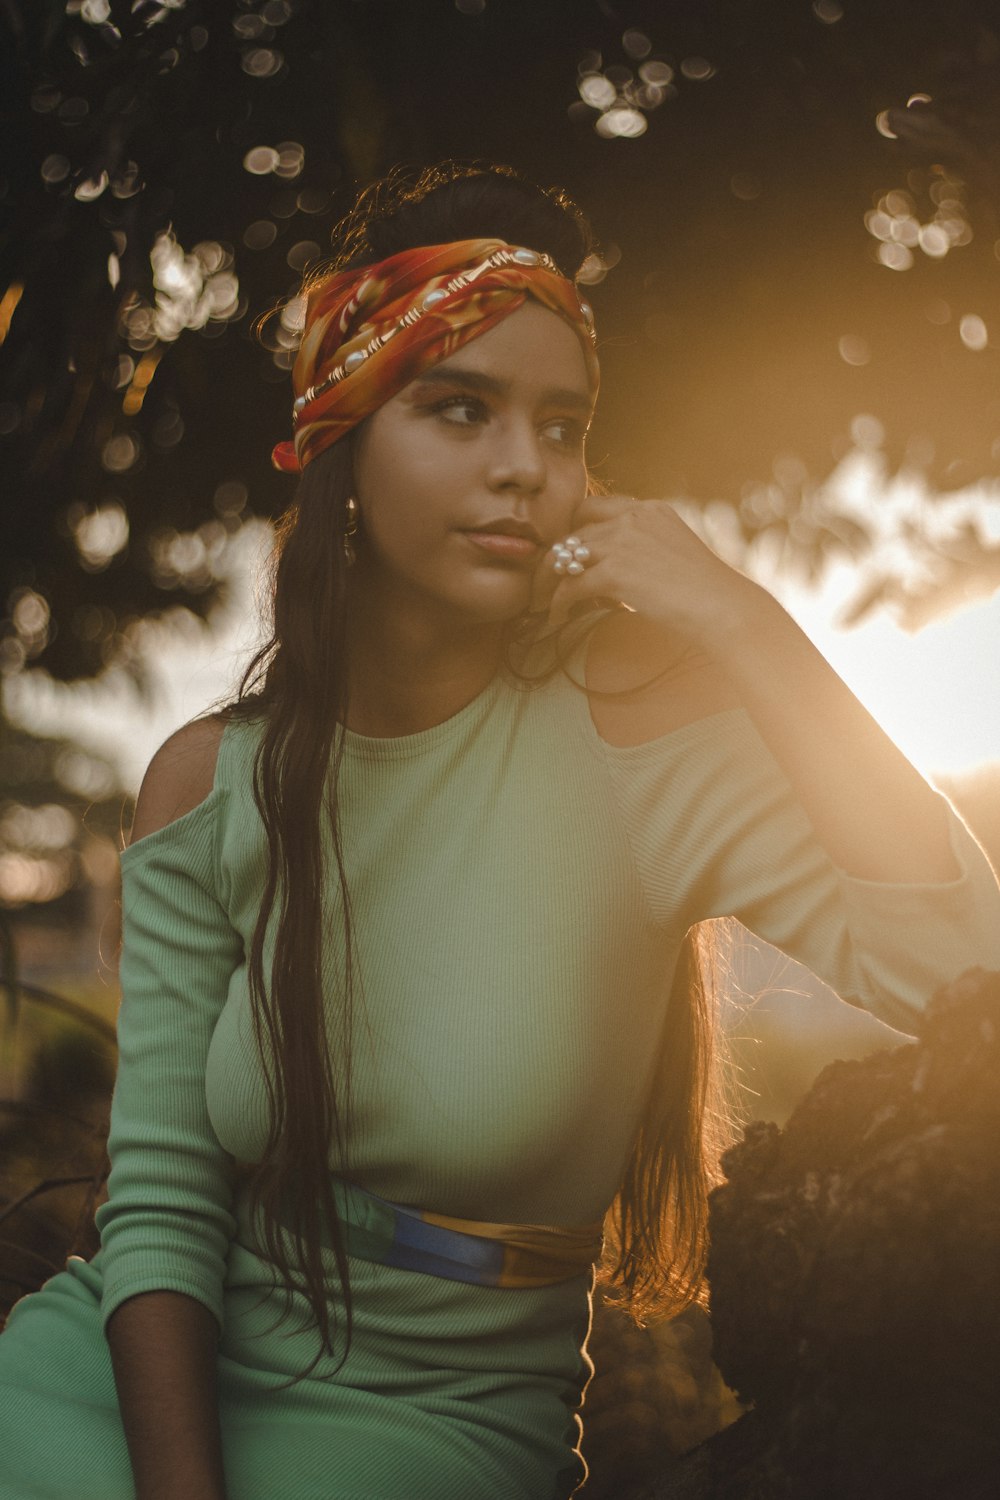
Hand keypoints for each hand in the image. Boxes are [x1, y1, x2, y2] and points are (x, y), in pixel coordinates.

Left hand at [531, 493, 762, 651]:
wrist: (723, 609)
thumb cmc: (705, 594)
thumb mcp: (674, 554)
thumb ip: (644, 550)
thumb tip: (614, 573)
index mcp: (650, 509)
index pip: (595, 508)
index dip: (573, 531)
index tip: (564, 556)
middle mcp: (634, 517)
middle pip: (573, 532)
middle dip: (553, 559)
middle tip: (542, 582)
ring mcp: (624, 541)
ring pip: (564, 557)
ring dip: (547, 582)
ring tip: (540, 604)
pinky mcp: (615, 570)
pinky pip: (570, 586)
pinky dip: (558, 604)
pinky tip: (556, 618)